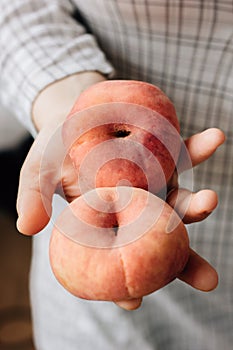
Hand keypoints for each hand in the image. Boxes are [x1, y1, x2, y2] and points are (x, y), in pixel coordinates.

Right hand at [16, 78, 224, 309]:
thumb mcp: (38, 172)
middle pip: (159, 240)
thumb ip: (34, 197)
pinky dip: (201, 148)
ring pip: (181, 202)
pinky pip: (186, 152)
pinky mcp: (165, 153)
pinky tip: (214, 139)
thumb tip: (26, 228)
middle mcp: (136, 207)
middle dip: (184, 260)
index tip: (134, 302)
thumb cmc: (55, 151)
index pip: (118, 259)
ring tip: (209, 200)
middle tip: (207, 279)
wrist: (73, 114)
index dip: (125, 284)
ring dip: (199, 204)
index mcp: (107, 219)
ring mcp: (155, 182)